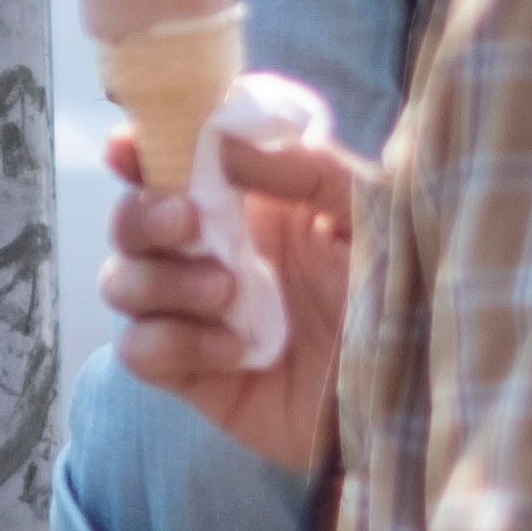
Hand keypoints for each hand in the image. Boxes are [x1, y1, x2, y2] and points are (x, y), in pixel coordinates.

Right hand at [101, 106, 360, 478]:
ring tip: (228, 293)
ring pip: (121, 283)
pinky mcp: (193, 375)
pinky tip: (234, 351)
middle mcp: (211, 254)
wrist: (410, 388)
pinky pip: (139, 350)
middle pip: (129, 223)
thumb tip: (219, 142)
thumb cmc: (396, 290)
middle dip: (143, 217)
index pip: (169, 169)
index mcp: (246, 204)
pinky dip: (174, 343)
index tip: (126, 149)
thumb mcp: (363, 211)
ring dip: (162, 281)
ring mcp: (197, 315)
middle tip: (190, 223)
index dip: (137, 154)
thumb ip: (300, 167)